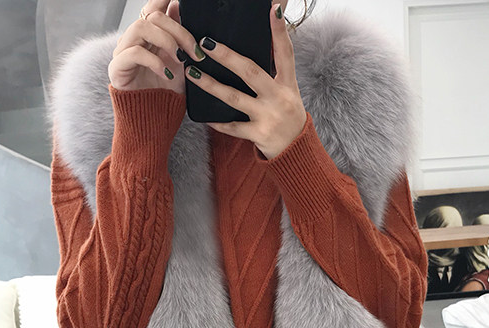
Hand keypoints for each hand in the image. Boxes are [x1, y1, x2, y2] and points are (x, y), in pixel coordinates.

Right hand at [108, 0, 205, 93]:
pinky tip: (167, 74)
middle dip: (180, 31)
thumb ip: (181, 37)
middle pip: (153, 16)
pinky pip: (134, 52)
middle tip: (195, 52)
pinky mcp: (118, 67)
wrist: (154, 121)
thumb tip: (180, 8)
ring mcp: (124, 51)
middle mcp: (135, 39)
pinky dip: (155, 61)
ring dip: (167, 41)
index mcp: (150, 36)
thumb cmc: (166, 94)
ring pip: (142, 27)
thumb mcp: (181, 64)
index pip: (155, 8)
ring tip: (181, 60)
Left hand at [185, 1, 307, 159]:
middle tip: (205, 43)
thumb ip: (275, 73)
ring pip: (234, 97)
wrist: (296, 152)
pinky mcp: (259, 135)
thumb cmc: (289, 119)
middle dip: (226, 56)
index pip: (285, 53)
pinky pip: (233, 126)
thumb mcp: (289, 93)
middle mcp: (279, 98)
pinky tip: (204, 116)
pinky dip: (218, 122)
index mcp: (288, 84)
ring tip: (191, 72)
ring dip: (210, 84)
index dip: (279, 31)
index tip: (271, 9)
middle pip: (250, 71)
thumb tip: (256, 50)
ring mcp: (268, 117)